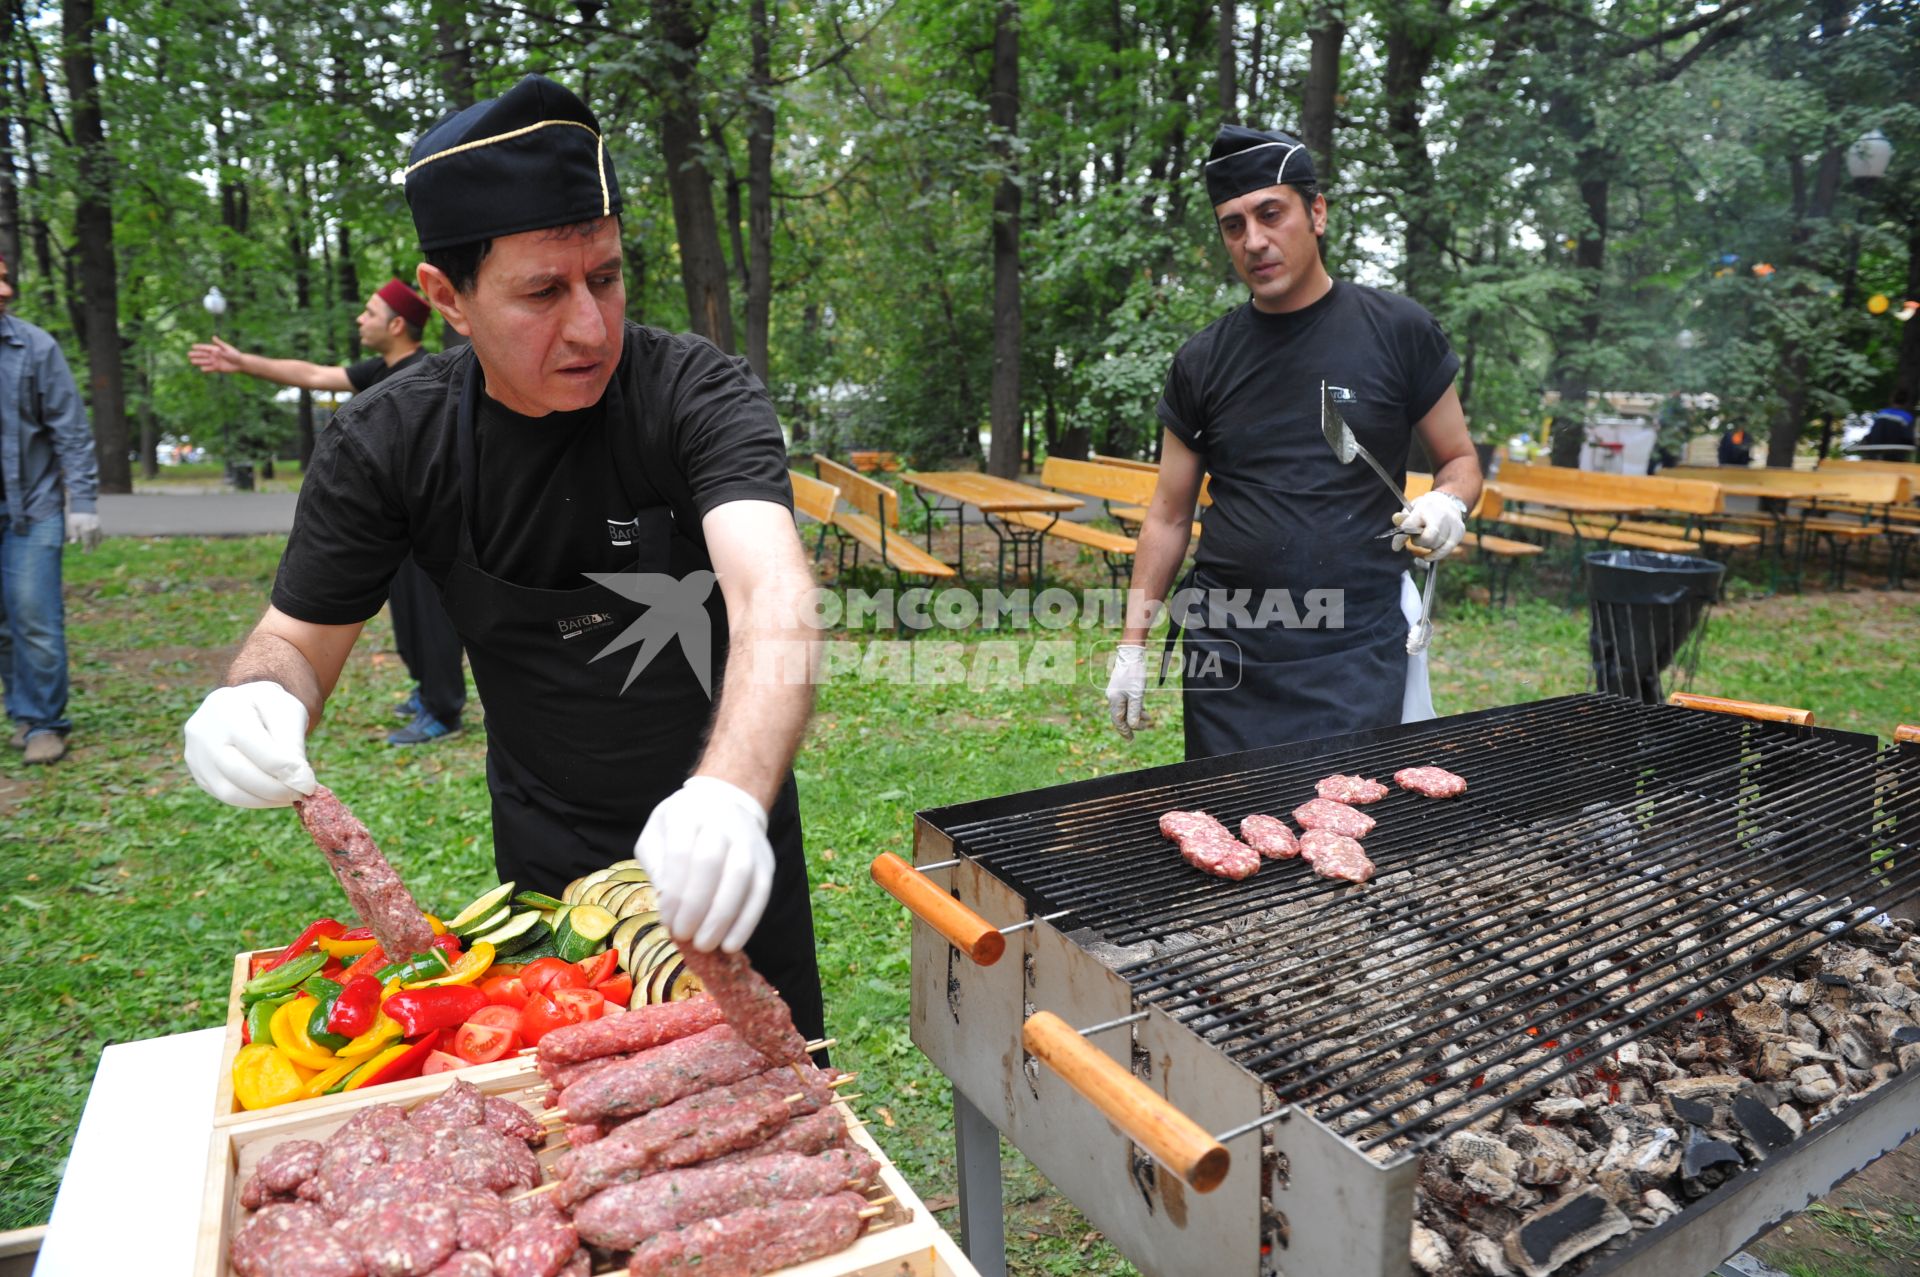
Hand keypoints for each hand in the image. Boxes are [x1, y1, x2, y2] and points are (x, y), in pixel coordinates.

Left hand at [65, 511, 101, 550]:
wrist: (83, 506)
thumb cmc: (76, 516)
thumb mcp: (72, 524)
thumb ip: (73, 534)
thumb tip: (73, 543)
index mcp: (85, 529)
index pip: (87, 542)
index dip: (86, 548)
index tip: (84, 553)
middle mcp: (93, 528)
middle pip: (93, 541)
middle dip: (91, 547)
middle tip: (89, 553)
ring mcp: (98, 526)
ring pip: (99, 537)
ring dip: (97, 544)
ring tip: (95, 548)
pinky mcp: (100, 524)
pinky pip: (102, 533)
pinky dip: (101, 538)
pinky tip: (99, 541)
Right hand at [183, 682, 316, 807]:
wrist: (244, 705)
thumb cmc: (270, 708)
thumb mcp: (288, 711)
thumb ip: (293, 743)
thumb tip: (299, 781)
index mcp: (226, 707)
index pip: (255, 746)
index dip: (284, 769)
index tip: (309, 784)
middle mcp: (202, 731)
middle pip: (238, 772)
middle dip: (275, 789)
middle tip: (302, 794)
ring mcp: (195, 753)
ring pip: (229, 791)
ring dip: (265, 800)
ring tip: (291, 796)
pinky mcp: (198, 772)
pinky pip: (225, 796)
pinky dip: (254, 800)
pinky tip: (274, 796)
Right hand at [188, 336, 243, 374]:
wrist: (240, 364)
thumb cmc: (235, 355)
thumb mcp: (227, 348)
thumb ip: (219, 344)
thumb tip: (213, 337)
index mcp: (216, 349)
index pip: (206, 348)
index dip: (199, 347)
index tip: (192, 346)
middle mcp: (214, 355)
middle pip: (203, 355)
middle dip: (196, 354)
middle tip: (188, 354)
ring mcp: (215, 362)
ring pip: (204, 362)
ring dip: (198, 361)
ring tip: (192, 361)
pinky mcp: (217, 368)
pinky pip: (210, 369)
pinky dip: (206, 369)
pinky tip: (202, 369)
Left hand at [634, 776, 773, 953]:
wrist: (725, 803)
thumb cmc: (683, 826)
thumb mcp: (657, 835)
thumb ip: (656, 866)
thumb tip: (667, 904)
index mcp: (687, 814)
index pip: (681, 852)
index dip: (674, 891)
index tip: (667, 921)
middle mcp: (721, 823)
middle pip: (711, 864)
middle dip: (696, 906)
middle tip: (684, 936)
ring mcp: (748, 841)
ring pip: (740, 878)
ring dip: (722, 917)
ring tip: (706, 945)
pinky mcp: (766, 861)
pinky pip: (761, 892)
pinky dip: (747, 921)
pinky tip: (731, 943)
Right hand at [1105, 644, 1148, 739]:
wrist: (1131, 653)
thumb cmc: (1134, 674)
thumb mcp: (1137, 695)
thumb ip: (1135, 711)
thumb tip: (1133, 726)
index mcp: (1114, 700)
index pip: (1118, 721)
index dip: (1124, 731)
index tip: (1131, 740)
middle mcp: (1112, 697)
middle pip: (1120, 716)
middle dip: (1131, 724)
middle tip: (1143, 729)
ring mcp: (1116, 691)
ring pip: (1124, 708)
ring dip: (1135, 715)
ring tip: (1148, 719)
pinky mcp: (1121, 686)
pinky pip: (1126, 701)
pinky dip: (1135, 706)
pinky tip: (1143, 708)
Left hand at [1393, 491, 1466, 561]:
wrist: (1448, 502)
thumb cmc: (1425, 509)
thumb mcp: (1412, 509)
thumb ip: (1403, 518)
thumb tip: (1395, 518)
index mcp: (1425, 507)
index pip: (1410, 526)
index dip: (1401, 539)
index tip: (1396, 547)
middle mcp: (1441, 514)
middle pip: (1427, 539)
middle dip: (1419, 542)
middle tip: (1416, 539)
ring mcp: (1452, 523)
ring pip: (1437, 545)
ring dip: (1428, 546)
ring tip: (1426, 537)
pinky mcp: (1459, 531)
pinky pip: (1447, 549)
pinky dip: (1437, 555)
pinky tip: (1429, 556)